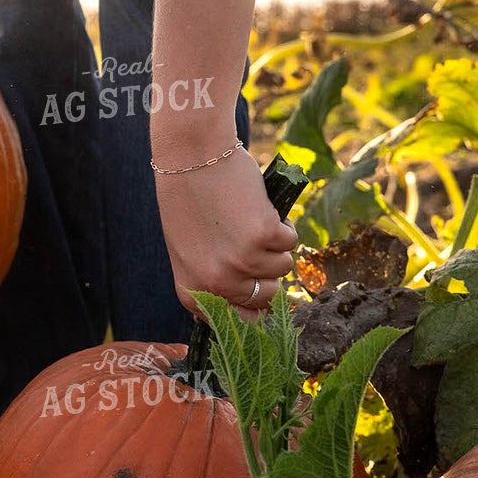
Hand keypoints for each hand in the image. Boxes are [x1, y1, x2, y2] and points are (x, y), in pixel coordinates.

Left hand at [156, 147, 295, 321]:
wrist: (191, 157)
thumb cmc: (187, 200)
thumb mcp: (188, 250)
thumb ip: (213, 279)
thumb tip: (254, 304)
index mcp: (193, 291)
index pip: (240, 320)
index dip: (256, 304)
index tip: (262, 287)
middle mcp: (217, 283)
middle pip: (267, 296)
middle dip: (268, 271)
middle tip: (255, 244)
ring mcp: (242, 261)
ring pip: (284, 268)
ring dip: (277, 246)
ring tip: (252, 220)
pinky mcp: (263, 236)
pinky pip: (291, 242)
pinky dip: (284, 226)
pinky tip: (261, 209)